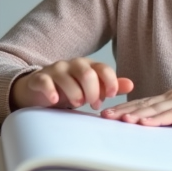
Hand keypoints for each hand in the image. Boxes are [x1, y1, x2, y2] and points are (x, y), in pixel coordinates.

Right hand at [10, 59, 134, 111]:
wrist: (41, 90)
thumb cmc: (70, 89)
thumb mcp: (92, 88)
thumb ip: (110, 86)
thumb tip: (131, 85)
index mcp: (88, 66)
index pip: (103, 69)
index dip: (110, 83)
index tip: (111, 96)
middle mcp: (72, 65)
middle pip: (87, 74)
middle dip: (93, 92)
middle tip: (93, 105)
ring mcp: (55, 70)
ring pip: (68, 78)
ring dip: (75, 95)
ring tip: (76, 105)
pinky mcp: (40, 78)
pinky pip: (45, 82)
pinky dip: (51, 92)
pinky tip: (55, 101)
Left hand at [101, 89, 171, 128]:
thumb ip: (169, 122)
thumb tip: (150, 132)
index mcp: (167, 99)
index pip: (141, 104)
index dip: (123, 109)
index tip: (107, 115)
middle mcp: (171, 97)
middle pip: (142, 104)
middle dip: (123, 111)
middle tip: (104, 116)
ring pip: (154, 108)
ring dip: (136, 114)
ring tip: (120, 120)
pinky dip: (158, 119)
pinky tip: (146, 123)